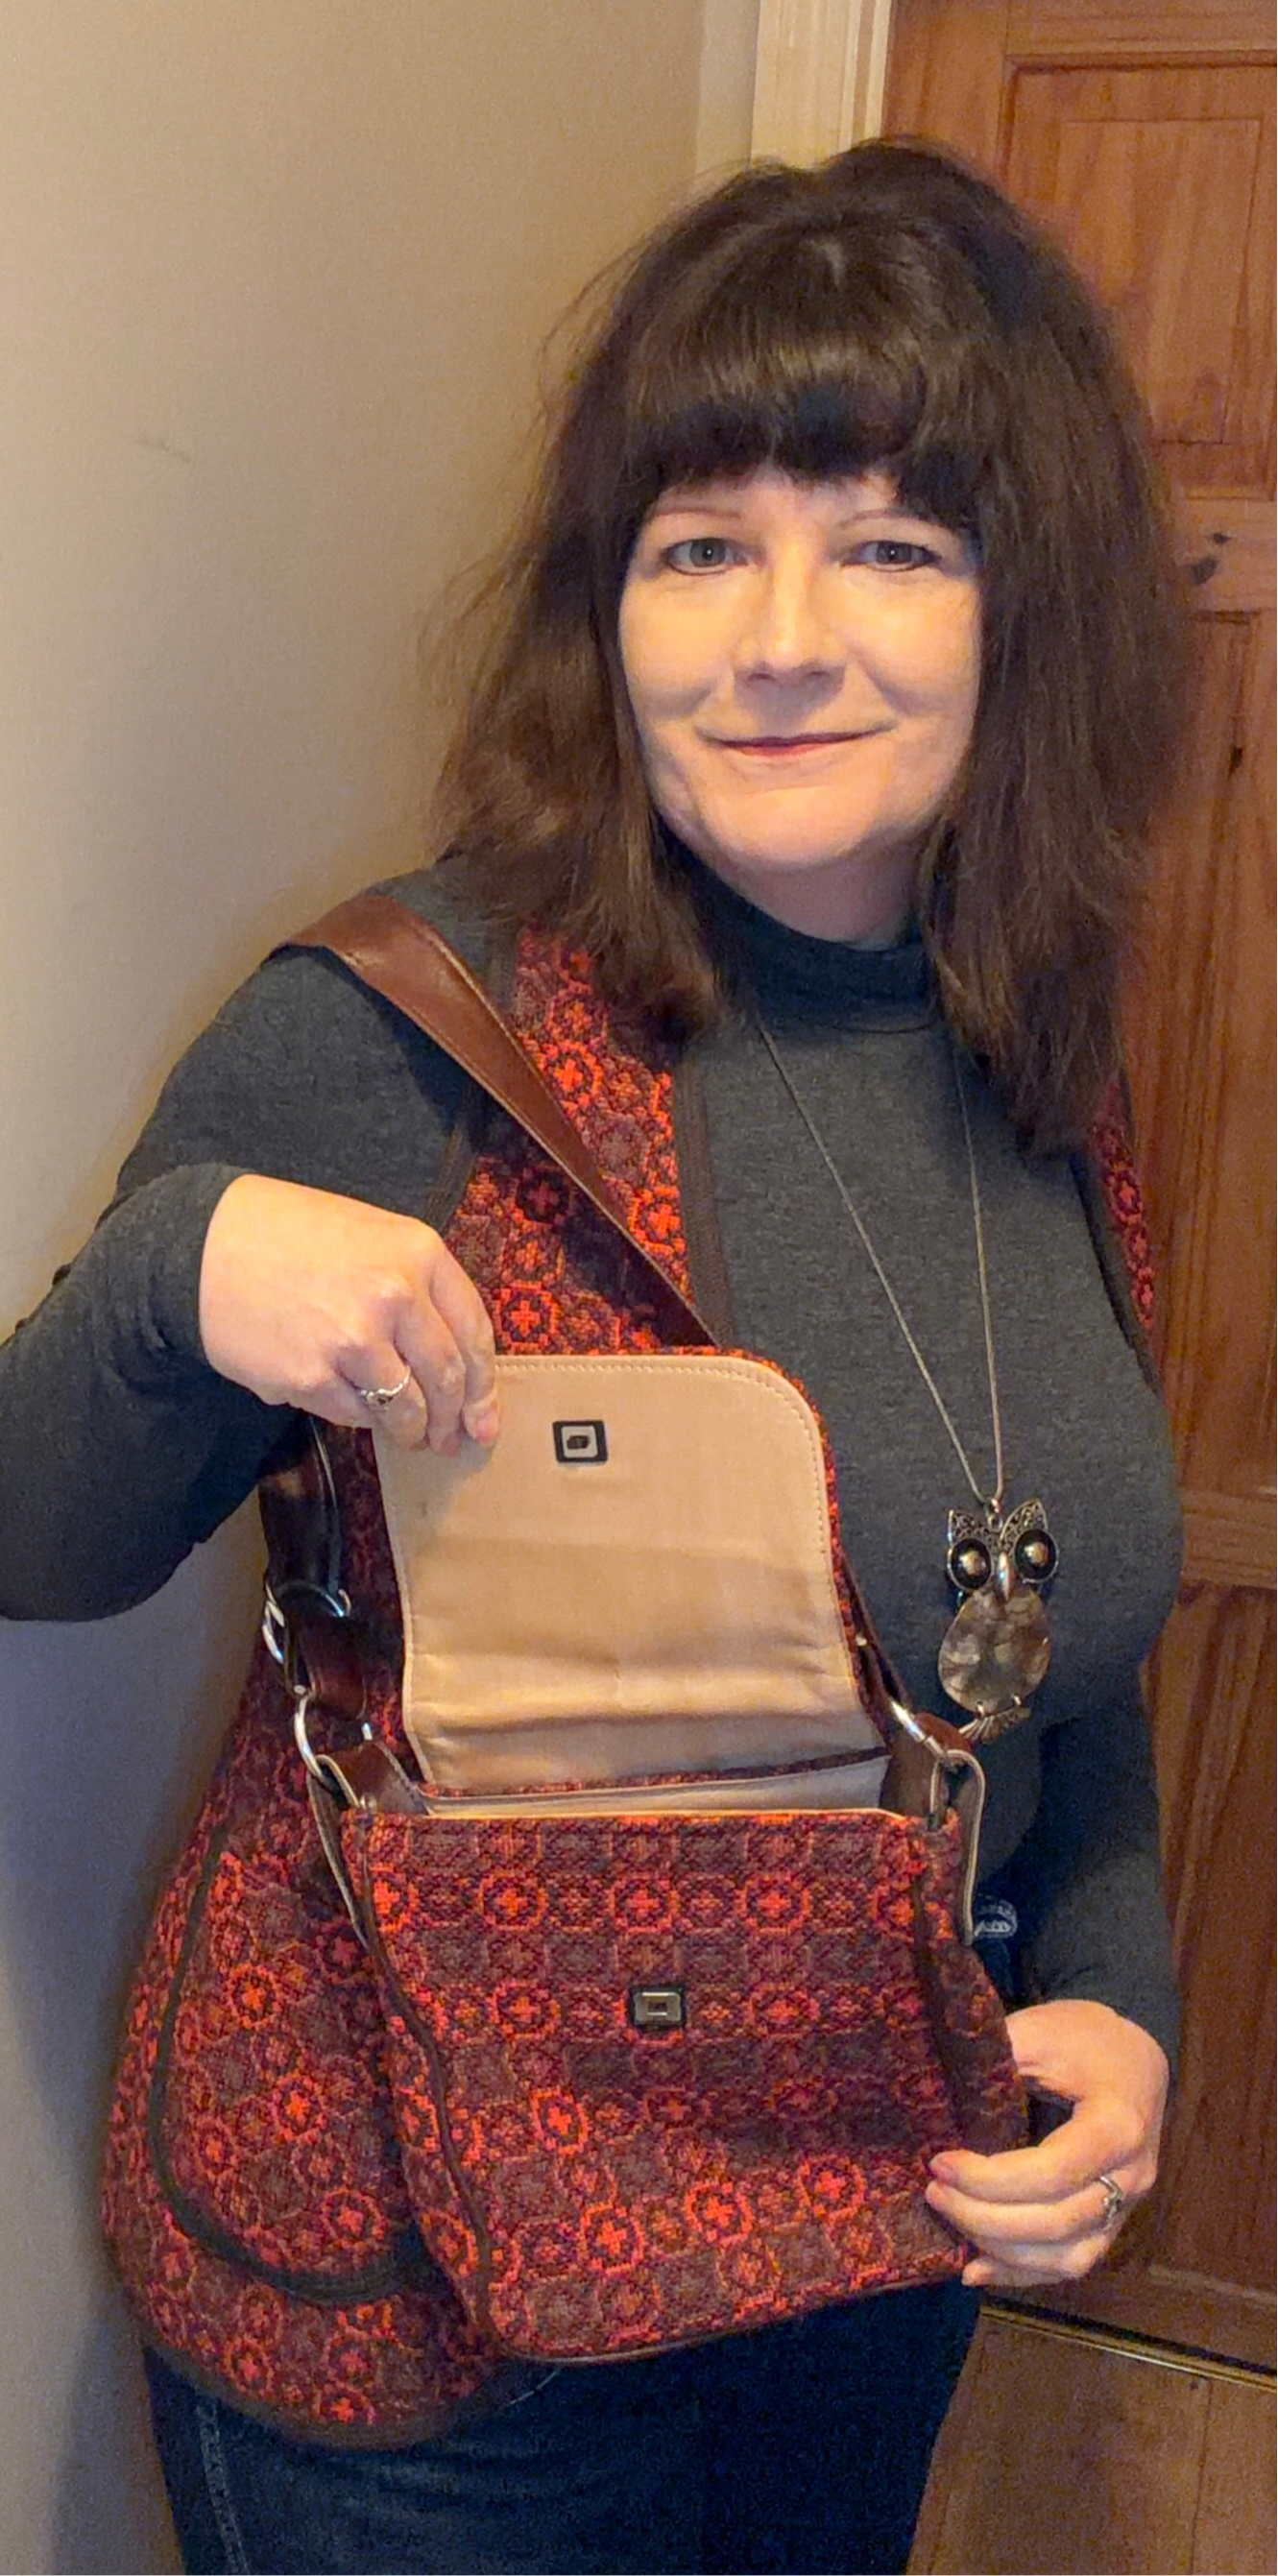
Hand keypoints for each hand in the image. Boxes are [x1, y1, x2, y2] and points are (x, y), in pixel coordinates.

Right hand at [198, 1175, 498, 1452]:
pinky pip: (355, 1415)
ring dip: (412, 1431)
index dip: (484, 1384)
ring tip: (410, 1437)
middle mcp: (395, 1296)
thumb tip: (450, 1357)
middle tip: (451, 1440)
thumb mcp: (370, 1234)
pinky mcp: (312, 1377)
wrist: (205, 1244)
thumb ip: (415, 1285)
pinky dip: (363, 1420)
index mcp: (418, 1253)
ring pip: (405, 1407)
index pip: (473, 1332)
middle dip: (454, 1419)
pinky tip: (358, 1410)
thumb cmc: (288, 1234)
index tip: (485, 1415)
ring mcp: (354, 1341)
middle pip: (446, 1378)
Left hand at [925, 2000, 1168, 2289]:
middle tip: (934, 2193)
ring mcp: (1128, 2206)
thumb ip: (995, 2060)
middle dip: (986, 2218)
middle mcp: (1132, 2176)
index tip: (941, 2163)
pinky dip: (1022, 2273)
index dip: (990, 2179)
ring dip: (1002, 2252)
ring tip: (951, 2224)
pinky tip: (976, 2269)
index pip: (1052, 2173)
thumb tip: (929, 2084)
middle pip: (1058, 2223)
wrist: (1135, 2055)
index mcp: (1117, 2125)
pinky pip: (1072, 2263)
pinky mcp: (1113, 2222)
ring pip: (1067, 2257)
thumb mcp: (1040, 2031)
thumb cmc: (1086, 2038)